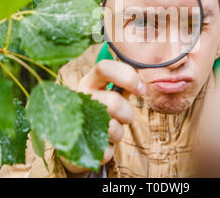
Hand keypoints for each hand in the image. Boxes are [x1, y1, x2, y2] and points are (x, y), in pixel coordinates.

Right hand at [59, 59, 146, 174]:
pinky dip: (110, 149)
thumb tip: (143, 79)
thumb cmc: (103, 112)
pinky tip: (102, 145)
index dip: (127, 77)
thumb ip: (126, 84)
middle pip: (113, 102)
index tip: (142, 90)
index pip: (104, 67)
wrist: (78, 142)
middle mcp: (80, 98)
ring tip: (110, 131)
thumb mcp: (113, 93)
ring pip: (112, 127)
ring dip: (118, 132)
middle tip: (124, 117)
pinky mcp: (76, 146)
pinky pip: (106, 150)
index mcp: (89, 82)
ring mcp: (75, 121)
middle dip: (127, 113)